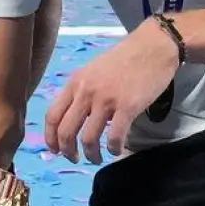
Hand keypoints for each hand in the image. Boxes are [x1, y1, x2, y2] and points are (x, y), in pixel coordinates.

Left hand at [44, 20, 178, 163]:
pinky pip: (114, 137)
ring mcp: (106, 100)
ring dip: (91, 154)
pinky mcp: (128, 107)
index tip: (55, 150)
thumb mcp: (93, 71)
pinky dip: (113, 149)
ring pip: (88, 139)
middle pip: (65, 132)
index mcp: (75, 83)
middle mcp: (86, 92)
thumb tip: (74, 118)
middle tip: (74, 158)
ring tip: (96, 158)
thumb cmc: (124, 59)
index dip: (50, 138)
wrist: (153, 46)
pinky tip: (116, 150)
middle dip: (67, 151)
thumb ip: (81, 92)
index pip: (52, 116)